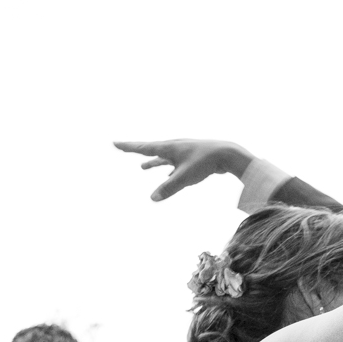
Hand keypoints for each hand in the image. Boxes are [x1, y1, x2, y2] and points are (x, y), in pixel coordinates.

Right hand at [113, 139, 253, 200]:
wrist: (227, 154)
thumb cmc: (205, 162)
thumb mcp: (185, 177)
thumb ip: (169, 188)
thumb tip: (152, 198)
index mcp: (169, 147)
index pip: (143, 147)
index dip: (128, 147)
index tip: (115, 143)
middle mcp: (174, 147)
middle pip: (151, 150)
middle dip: (137, 151)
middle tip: (123, 148)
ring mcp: (183, 152)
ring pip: (164, 158)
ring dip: (153, 162)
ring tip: (143, 168)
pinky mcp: (192, 158)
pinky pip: (176, 164)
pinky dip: (169, 170)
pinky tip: (169, 176)